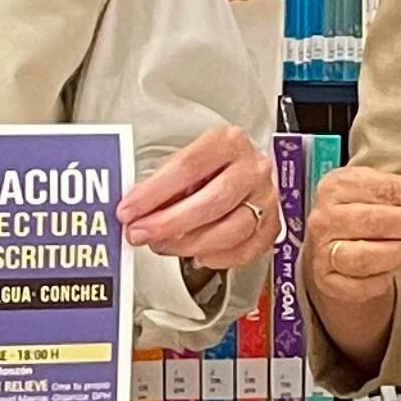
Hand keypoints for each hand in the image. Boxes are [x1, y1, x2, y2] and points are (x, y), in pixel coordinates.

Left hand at [120, 125, 281, 271]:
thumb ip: (161, 185)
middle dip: (169, 223)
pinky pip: (245, 250)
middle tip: (140, 233)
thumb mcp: (183, 162)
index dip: (154, 192)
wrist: (244, 171)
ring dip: (189, 244)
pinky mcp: (271, 226)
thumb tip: (134, 211)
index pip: (188, 166)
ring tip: (163, 245)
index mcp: (228, 142)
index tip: (129, 209)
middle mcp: (252, 169)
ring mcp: (265, 199)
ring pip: (230, 230)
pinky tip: (196, 255)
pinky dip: (217, 258)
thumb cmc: (210, 167)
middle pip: (211, 201)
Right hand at [299, 162, 400, 352]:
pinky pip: (362, 285)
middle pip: (378, 221)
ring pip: (367, 256)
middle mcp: (326, 218)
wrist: (332, 250)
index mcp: (338, 185)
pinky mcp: (328, 281)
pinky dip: (386, 278)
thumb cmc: (362, 217)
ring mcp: (324, 252)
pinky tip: (400, 267)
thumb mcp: (379, 196)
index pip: (388, 188)